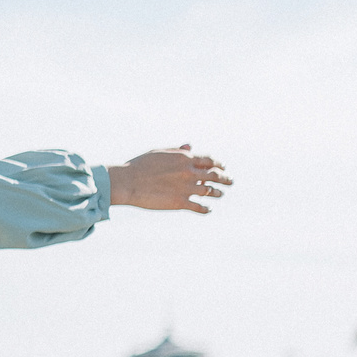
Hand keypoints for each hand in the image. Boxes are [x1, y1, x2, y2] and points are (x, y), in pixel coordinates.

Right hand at [107, 146, 229, 212]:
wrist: (127, 182)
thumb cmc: (139, 166)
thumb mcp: (159, 153)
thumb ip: (177, 150)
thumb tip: (190, 146)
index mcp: (185, 158)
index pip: (210, 160)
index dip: (219, 163)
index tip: (223, 166)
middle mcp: (189, 172)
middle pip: (214, 175)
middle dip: (225, 178)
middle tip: (230, 181)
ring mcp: (186, 188)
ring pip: (210, 191)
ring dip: (217, 193)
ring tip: (220, 194)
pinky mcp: (180, 203)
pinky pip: (199, 207)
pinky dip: (206, 209)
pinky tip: (208, 209)